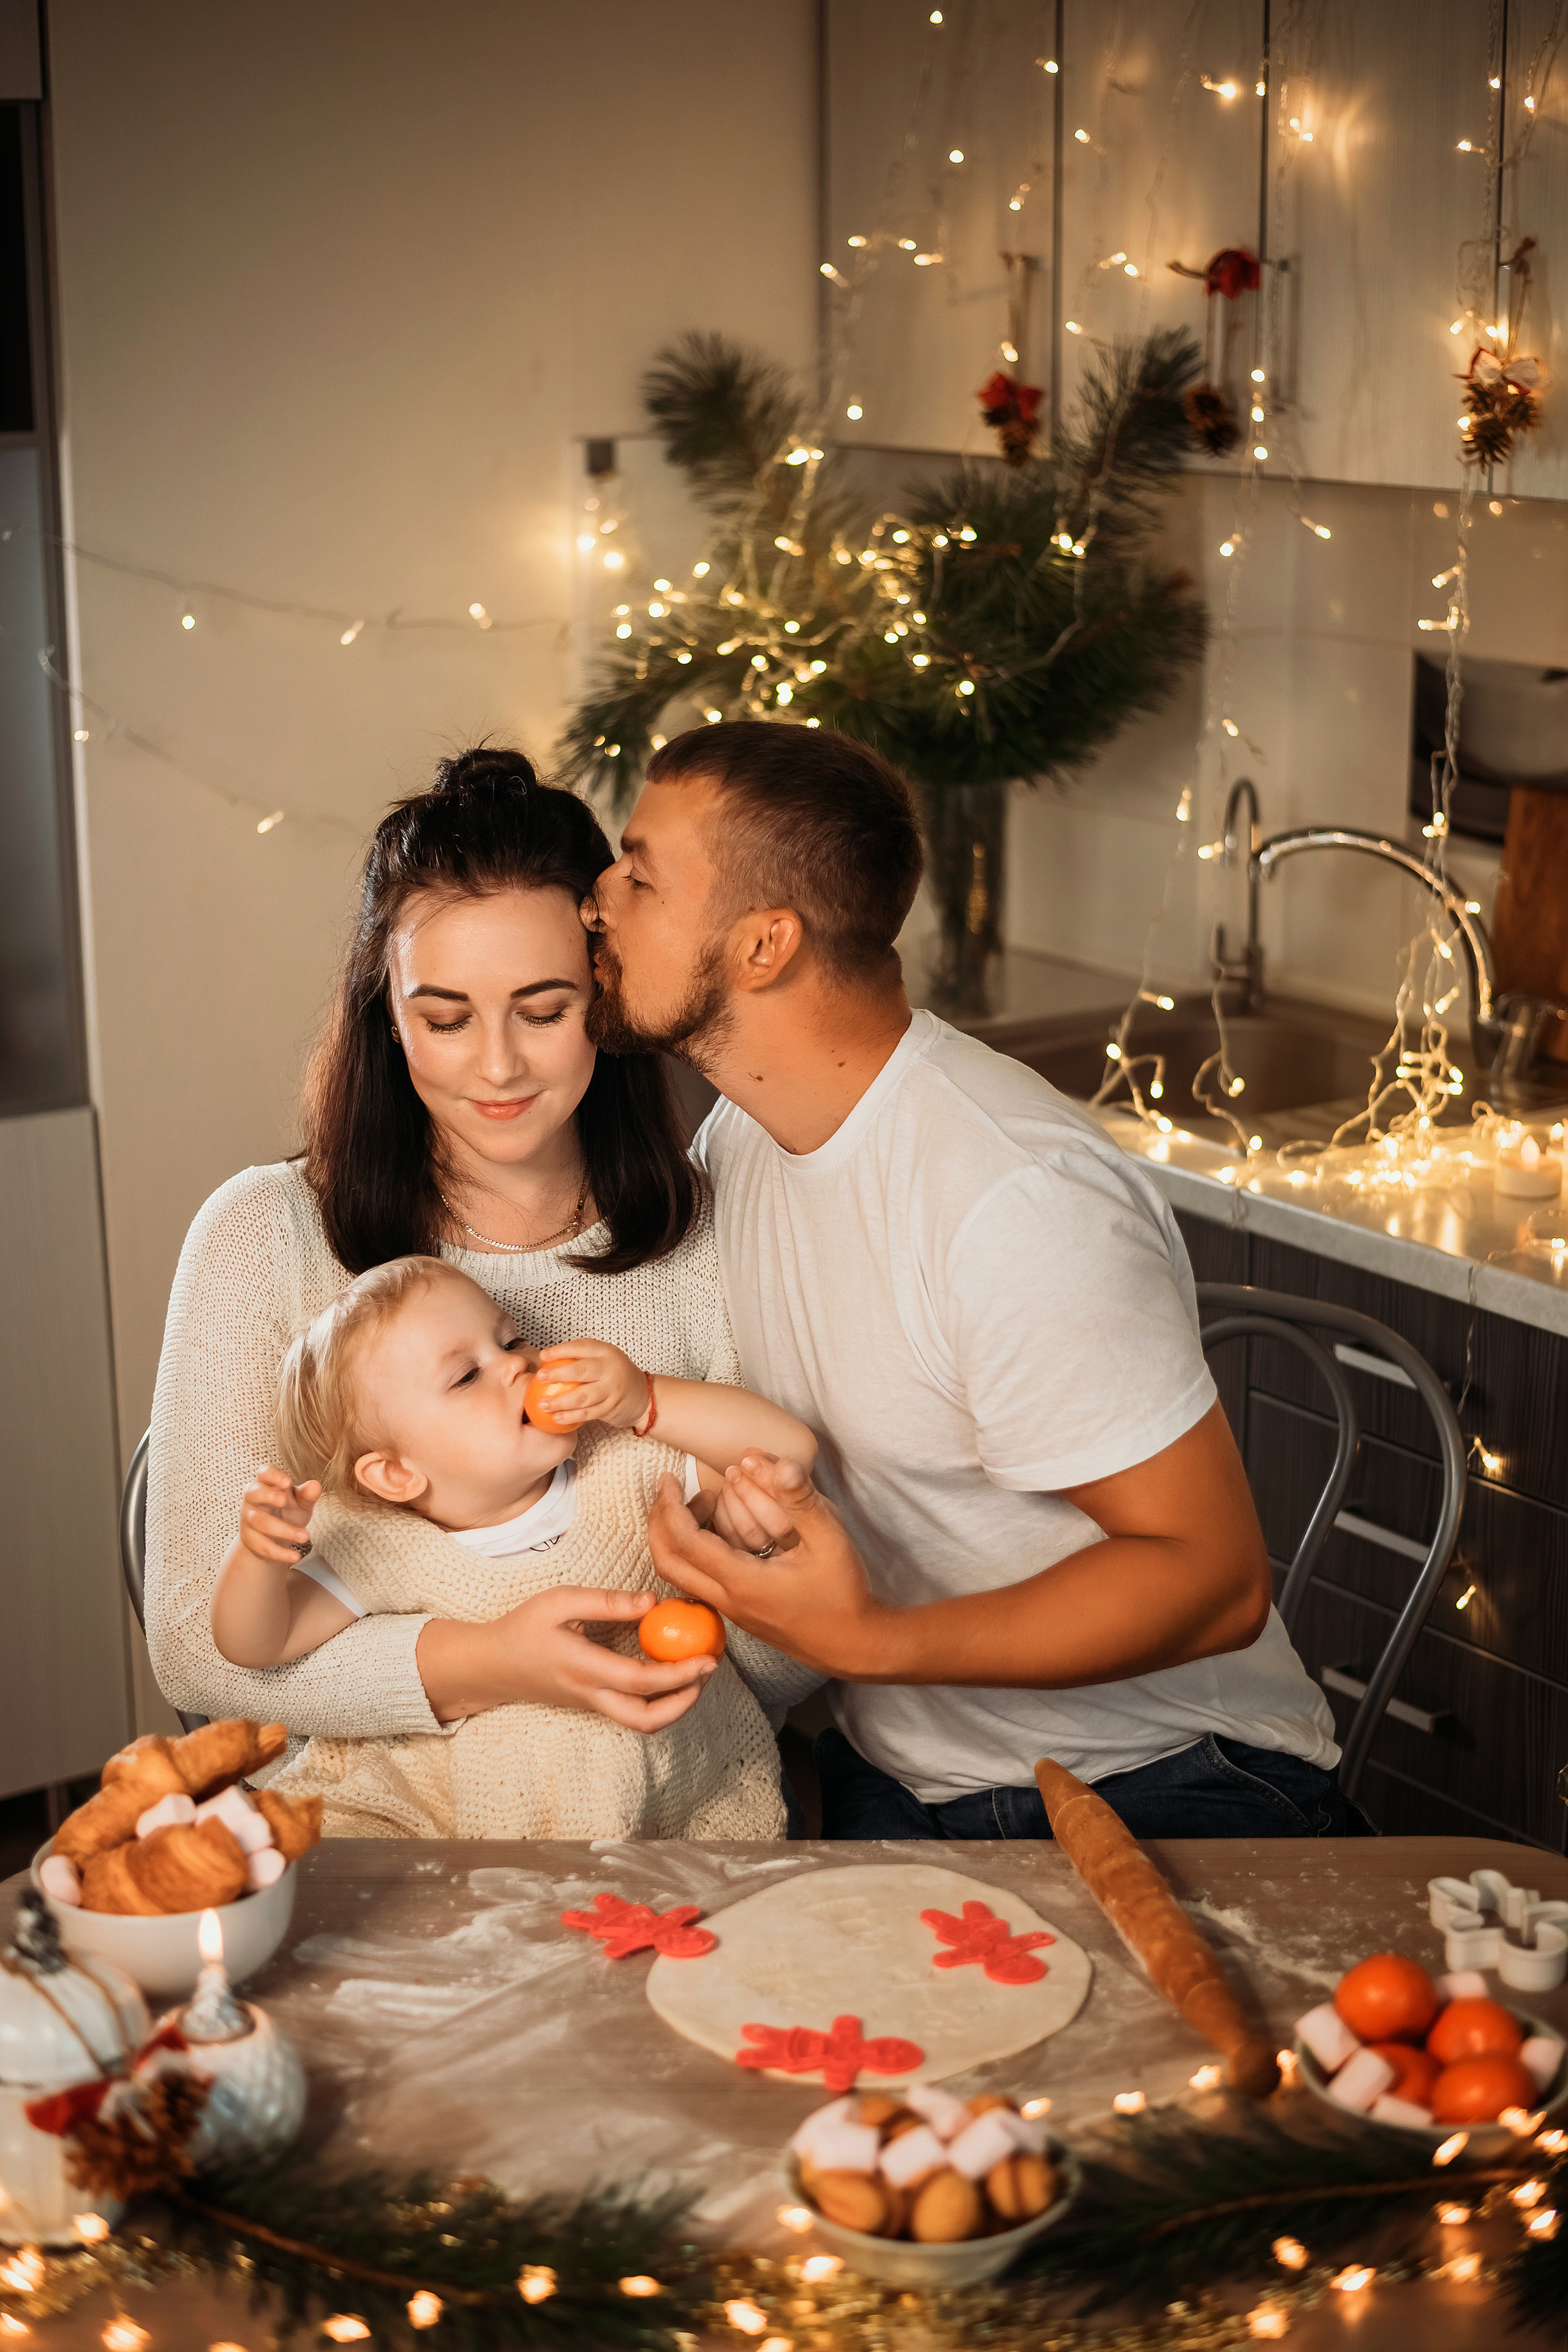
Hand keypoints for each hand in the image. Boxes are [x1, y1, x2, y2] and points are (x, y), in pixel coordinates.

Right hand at [238, 1465, 320, 1563]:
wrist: (274, 1537)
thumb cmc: (288, 1510)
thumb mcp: (301, 1503)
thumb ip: (307, 1495)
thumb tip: (315, 1485)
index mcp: (266, 1483)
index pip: (264, 1473)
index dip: (272, 1475)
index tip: (287, 1481)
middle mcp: (253, 1499)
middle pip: (253, 1493)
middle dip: (267, 1495)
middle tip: (283, 1501)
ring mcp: (249, 1519)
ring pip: (260, 1521)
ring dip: (283, 1529)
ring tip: (305, 1536)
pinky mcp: (250, 1539)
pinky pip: (262, 1545)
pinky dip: (280, 1552)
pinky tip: (296, 1556)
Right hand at [422, 1587, 719, 1729]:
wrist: (490, 1666)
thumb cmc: (523, 1628)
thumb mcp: (559, 1602)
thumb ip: (607, 1602)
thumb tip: (653, 1602)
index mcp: (583, 1668)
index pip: (640, 1682)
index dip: (679, 1675)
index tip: (708, 1658)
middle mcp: (590, 1695)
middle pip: (646, 1720)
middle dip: (685, 1702)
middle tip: (708, 1671)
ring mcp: (592, 1705)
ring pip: (641, 1722)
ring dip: (675, 1705)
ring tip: (696, 1672)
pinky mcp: (592, 1705)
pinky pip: (632, 1712)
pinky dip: (659, 1700)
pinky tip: (670, 1672)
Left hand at [533, 1338, 650, 1430]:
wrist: (644, 1396)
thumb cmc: (614, 1375)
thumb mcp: (604, 1360)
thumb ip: (582, 1359)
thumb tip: (546, 1361)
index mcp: (606, 1352)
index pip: (580, 1347)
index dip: (560, 1350)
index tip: (542, 1356)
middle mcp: (611, 1369)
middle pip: (581, 1371)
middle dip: (557, 1374)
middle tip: (539, 1377)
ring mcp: (612, 1389)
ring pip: (582, 1396)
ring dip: (560, 1401)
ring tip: (542, 1405)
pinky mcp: (611, 1408)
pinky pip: (588, 1413)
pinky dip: (571, 1416)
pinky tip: (557, 1418)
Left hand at [647, 1455, 892, 1676]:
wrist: (854, 1645)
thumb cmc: (844, 1595)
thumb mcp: (830, 1541)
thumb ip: (803, 1501)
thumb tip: (782, 1465)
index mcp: (742, 1582)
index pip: (685, 1541)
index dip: (669, 1505)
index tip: (669, 1478)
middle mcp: (728, 1600)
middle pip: (667, 1562)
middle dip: (659, 1521)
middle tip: (670, 1489)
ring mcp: (731, 1610)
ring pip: (680, 1575)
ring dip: (676, 1536)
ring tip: (702, 1503)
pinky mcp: (739, 1613)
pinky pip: (699, 1580)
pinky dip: (693, 1551)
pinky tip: (719, 1530)